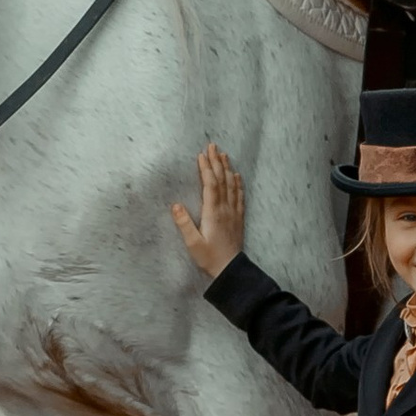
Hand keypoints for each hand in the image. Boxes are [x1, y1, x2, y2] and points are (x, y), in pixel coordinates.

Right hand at [169, 141, 246, 279]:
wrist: (230, 270)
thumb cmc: (209, 258)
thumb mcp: (193, 243)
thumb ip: (184, 224)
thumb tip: (175, 205)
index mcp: (213, 212)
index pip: (210, 184)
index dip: (206, 168)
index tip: (201, 155)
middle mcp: (225, 208)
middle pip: (222, 180)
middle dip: (216, 162)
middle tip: (212, 146)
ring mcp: (233, 212)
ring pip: (232, 185)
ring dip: (227, 168)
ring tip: (223, 154)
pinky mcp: (238, 218)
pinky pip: (239, 196)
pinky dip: (238, 183)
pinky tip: (237, 176)